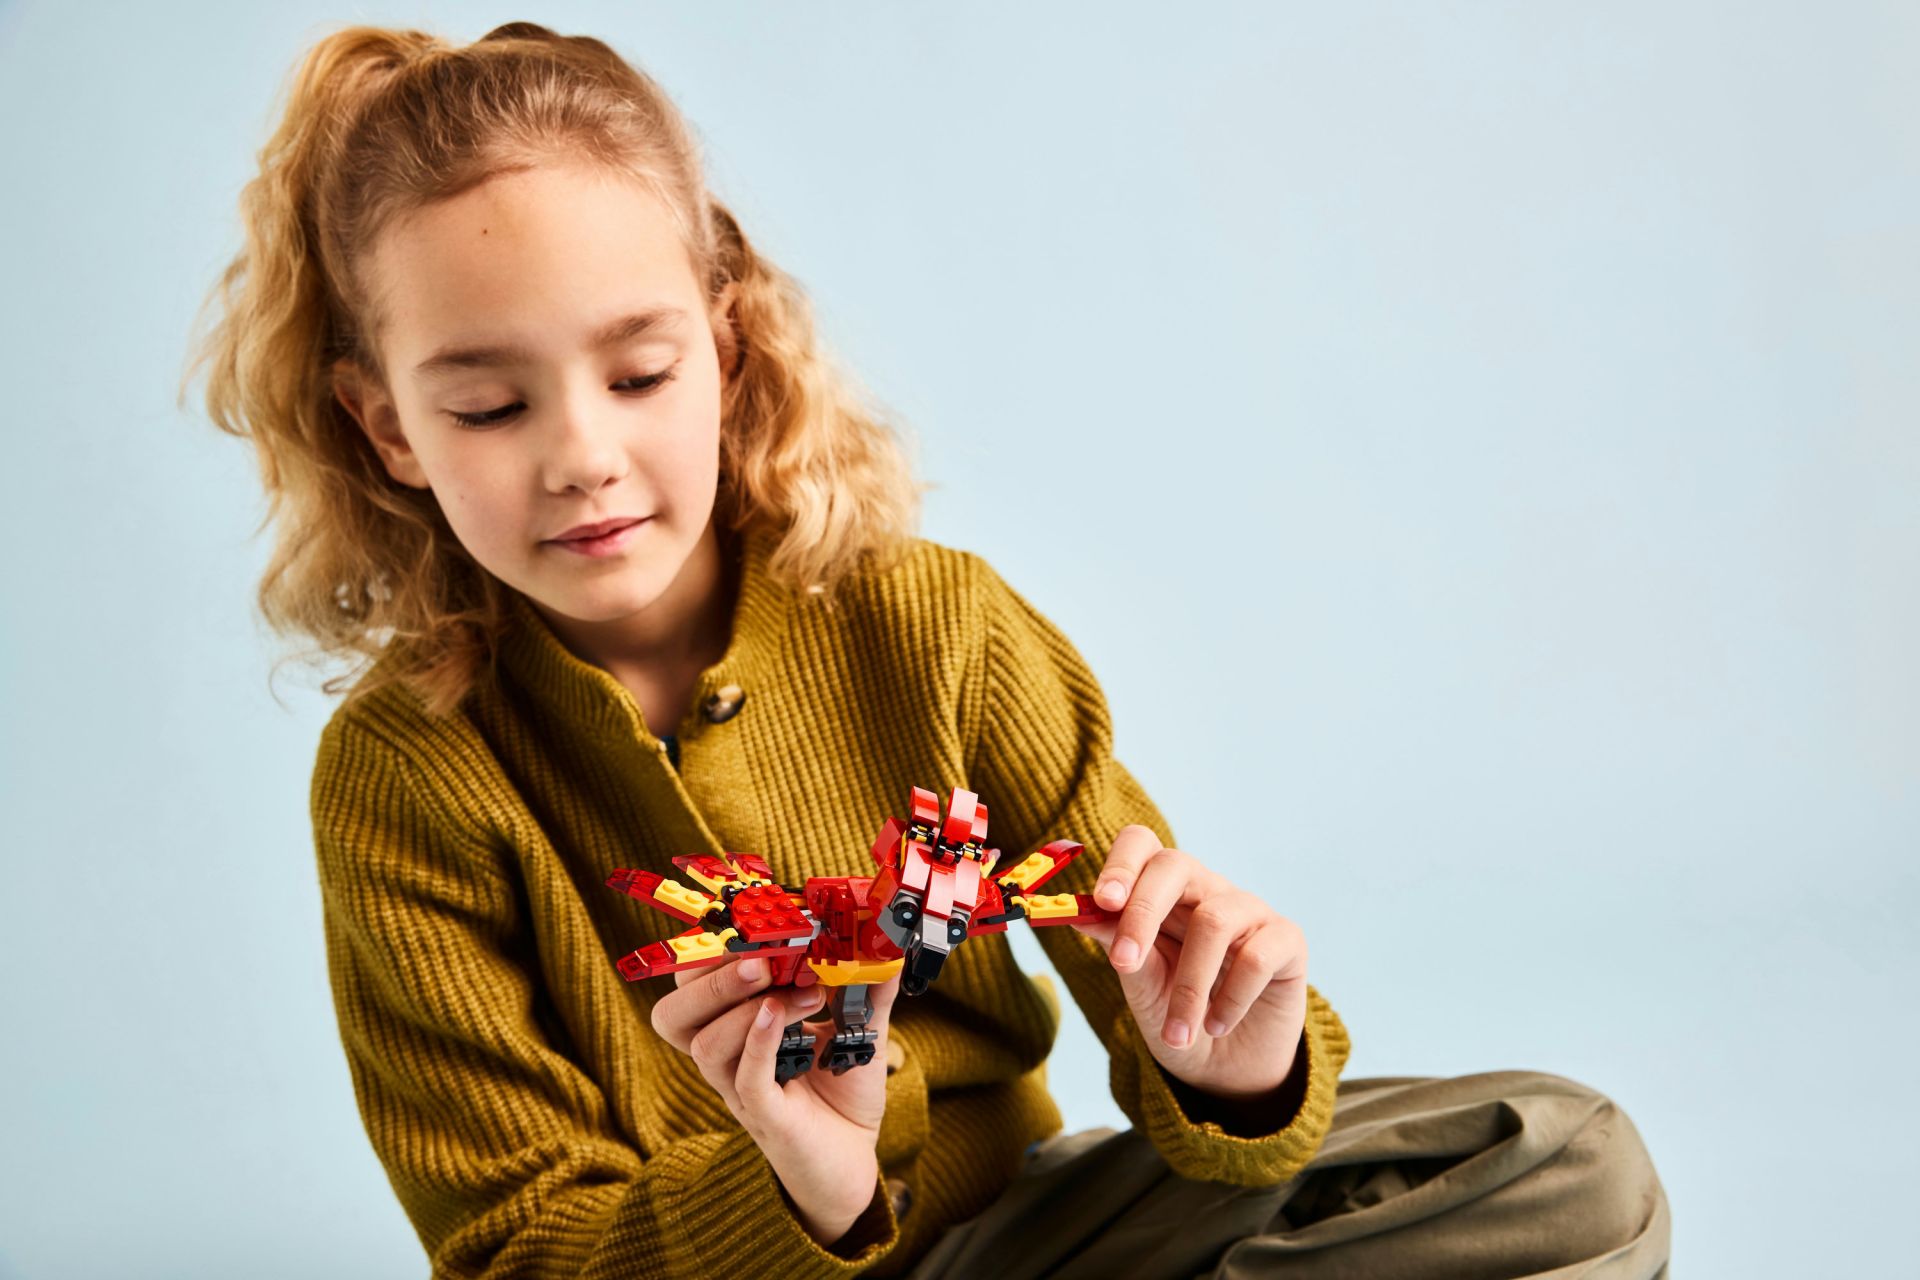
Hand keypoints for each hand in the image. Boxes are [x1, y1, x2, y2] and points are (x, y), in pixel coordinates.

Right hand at [651, 956, 899, 1244]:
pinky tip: (778, 1015)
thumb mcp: (857, 1025)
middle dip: (711, 976)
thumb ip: (865, 983)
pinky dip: (756, 1042)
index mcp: (737, 1025)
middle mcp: (727, 1055)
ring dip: (746, 1006)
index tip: (755, 919)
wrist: (854, 1159)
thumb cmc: (842, 1091)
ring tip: (799, 991)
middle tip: (760, 955)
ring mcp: (739, 1088)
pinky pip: (742, 1079)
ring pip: (704, 1044)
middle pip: (675, 1012)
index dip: (712, 948)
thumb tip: (885, 938)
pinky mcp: (763, 1117)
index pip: (694, 980)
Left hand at [1070, 825, 1308, 1111]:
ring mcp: (1250, 911)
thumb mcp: (1141, 985)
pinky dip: (1230, 999)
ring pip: (1214, 921)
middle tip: (1123, 963)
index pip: (1143, 845)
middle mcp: (1207, 890)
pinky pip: (1256, 957)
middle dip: (1143, 912)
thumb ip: (1118, 947)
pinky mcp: (1287, 940)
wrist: (1227, 1068)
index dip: (1121, 864)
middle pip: (1176, 865)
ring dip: (1189, 986)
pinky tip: (1217, 1026)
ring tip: (1177, 1033)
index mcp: (1164, 892)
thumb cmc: (1177, 1015)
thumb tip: (1079, 913)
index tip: (1100, 901)